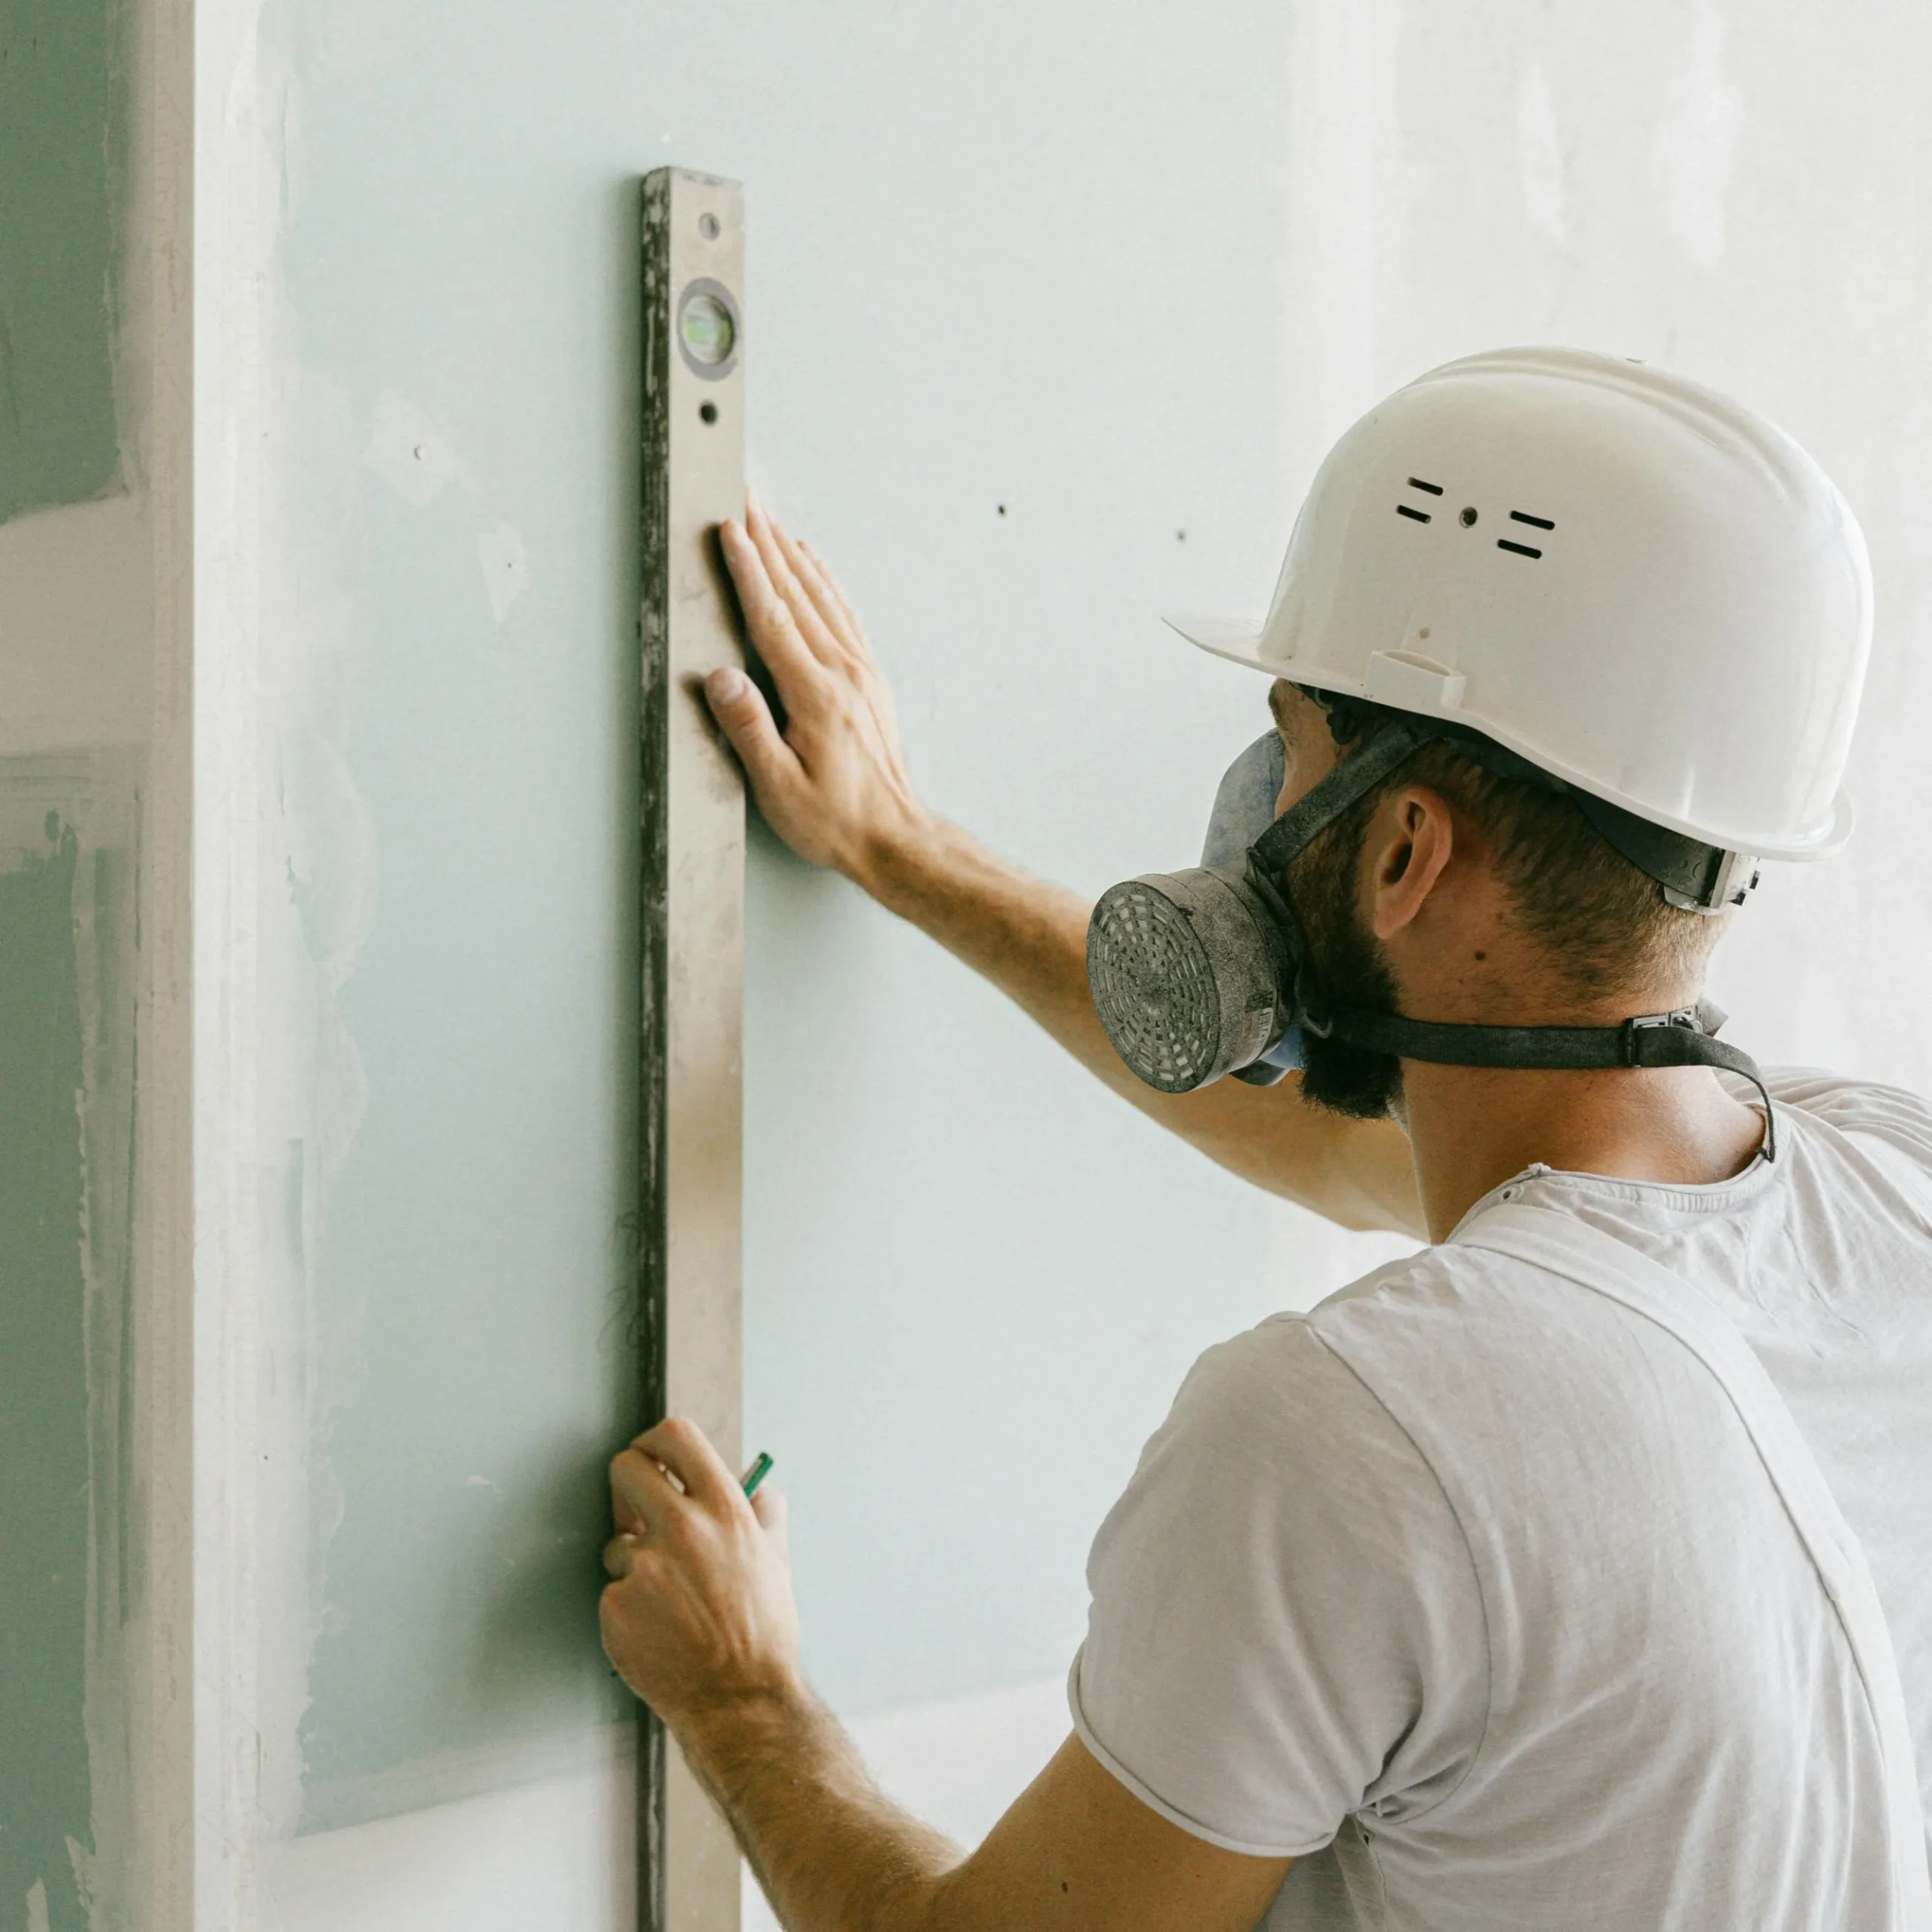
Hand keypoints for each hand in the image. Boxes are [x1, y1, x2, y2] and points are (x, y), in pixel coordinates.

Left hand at [600, 1418, 803, 1734]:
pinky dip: (627, 1607)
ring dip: (630, 1562)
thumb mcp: (776, 1560)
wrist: (741, 1702)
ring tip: (666, 1601)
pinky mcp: (617, 1605)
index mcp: (725, 1509)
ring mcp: (645, 1566)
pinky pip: (612, 1590)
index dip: (655, 1440)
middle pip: (625, 1468)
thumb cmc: (763, 1634)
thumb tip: (760, 1489)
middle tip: (636, 1512)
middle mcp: (683, 1528)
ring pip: (616, 1542)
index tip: (652, 1455)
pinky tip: (656, 1630)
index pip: (676, 1436)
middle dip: (626, 1486)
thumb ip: (765, 1515)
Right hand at [708, 495, 930, 888]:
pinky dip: (826, 583)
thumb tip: (721, 678)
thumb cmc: (835, 821)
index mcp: (816, 696)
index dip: (749, 570)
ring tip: (770, 520)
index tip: (730, 528)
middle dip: (768, 543)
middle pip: (799, 594)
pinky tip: (814, 566)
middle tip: (746, 499)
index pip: (773, 619)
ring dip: (794, 556)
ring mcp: (863, 673)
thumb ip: (748, 729)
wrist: (896, 838)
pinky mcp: (871, 681)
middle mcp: (844, 674)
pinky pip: (845, 616)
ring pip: (824, 598)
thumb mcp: (778, 788)